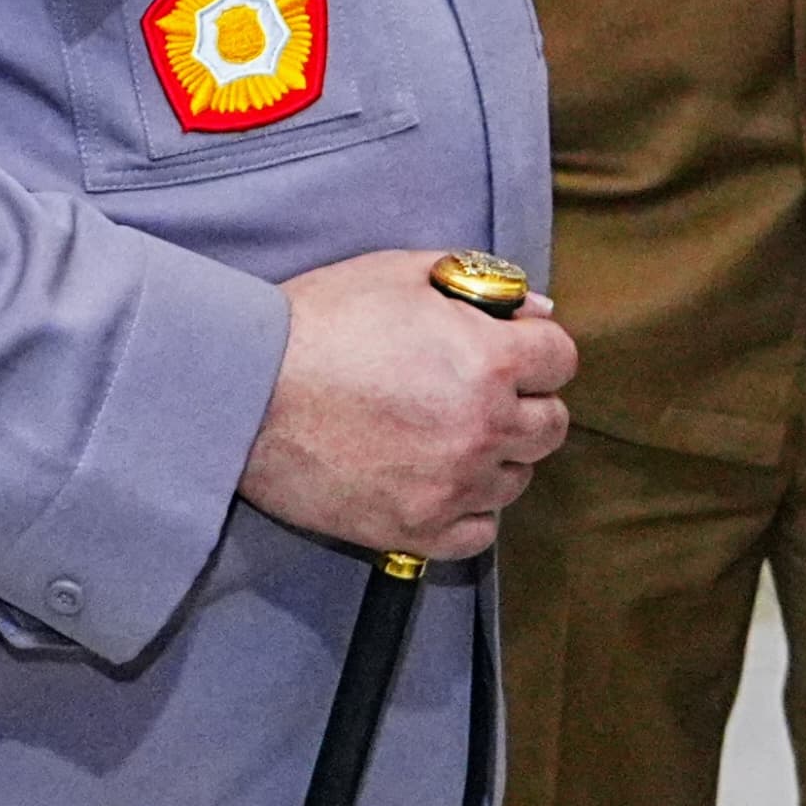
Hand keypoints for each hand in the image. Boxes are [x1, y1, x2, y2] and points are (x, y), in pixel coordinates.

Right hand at [238, 249, 575, 560]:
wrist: (244, 391)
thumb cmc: (319, 322)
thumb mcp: (401, 274)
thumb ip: (480, 283)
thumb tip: (535, 311)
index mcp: (490, 359)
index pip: (561, 359)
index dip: (535, 348)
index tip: (508, 350)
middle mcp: (483, 427)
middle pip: (550, 425)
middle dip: (525, 403)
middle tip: (480, 393)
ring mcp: (452, 485)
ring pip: (516, 479)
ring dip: (496, 457)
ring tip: (447, 436)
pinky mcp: (415, 529)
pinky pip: (479, 532)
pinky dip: (466, 509)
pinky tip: (435, 480)